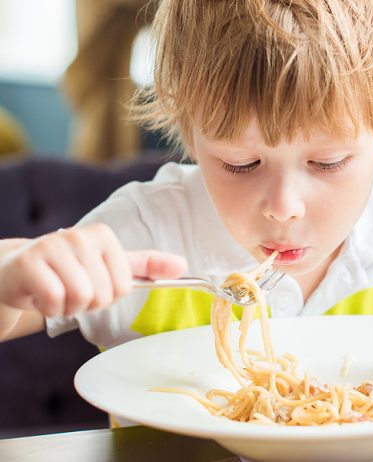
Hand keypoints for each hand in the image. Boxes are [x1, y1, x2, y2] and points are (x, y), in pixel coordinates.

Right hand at [0, 223, 187, 317]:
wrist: (16, 271)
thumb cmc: (68, 271)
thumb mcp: (110, 265)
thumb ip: (147, 265)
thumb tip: (183, 265)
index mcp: (103, 236)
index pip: (124, 286)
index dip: (108, 295)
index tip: (91, 283)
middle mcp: (80, 236)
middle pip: (103, 294)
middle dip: (88, 303)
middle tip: (71, 290)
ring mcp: (53, 246)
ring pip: (82, 298)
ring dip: (69, 307)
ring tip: (58, 291)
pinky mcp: (30, 262)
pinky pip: (55, 301)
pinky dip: (50, 308)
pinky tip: (41, 294)